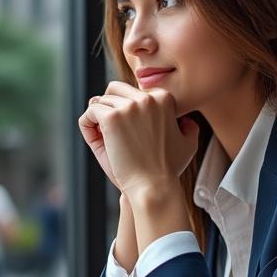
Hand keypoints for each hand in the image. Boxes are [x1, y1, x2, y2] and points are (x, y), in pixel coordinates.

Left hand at [80, 82, 199, 195]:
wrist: (154, 187)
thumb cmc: (168, 170)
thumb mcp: (188, 144)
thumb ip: (189, 127)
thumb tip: (185, 119)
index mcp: (164, 98)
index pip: (134, 91)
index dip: (126, 109)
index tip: (126, 129)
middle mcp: (147, 97)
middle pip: (115, 89)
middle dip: (110, 106)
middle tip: (109, 128)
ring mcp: (128, 106)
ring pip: (100, 100)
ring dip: (98, 117)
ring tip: (103, 138)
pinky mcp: (112, 118)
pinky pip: (90, 111)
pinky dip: (87, 123)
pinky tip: (94, 137)